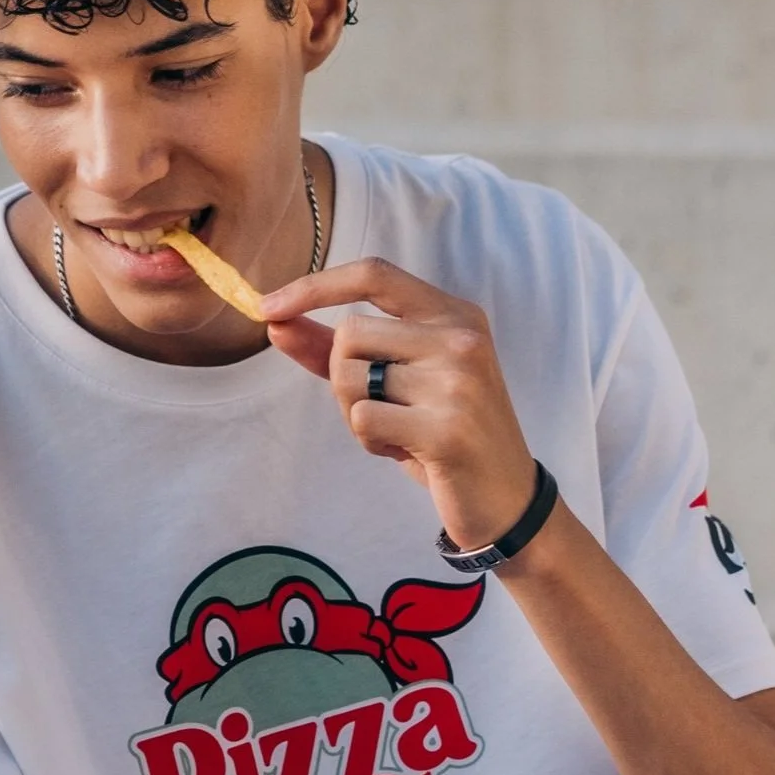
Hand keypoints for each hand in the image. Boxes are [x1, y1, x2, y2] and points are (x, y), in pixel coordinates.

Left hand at [260, 257, 544, 555]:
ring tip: (399, 431)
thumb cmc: (446, 435)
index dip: (315, 285)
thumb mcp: (400, 381)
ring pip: (350, 377)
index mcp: (455, 314)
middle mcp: (462, 338)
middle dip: (341, 377)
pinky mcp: (446, 428)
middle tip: (379, 409)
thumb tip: (275, 321)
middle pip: (351, 333)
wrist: (506, 500)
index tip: (268, 307)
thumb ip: (339, 348)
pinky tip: (406, 451)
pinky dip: (369, 440)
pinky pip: (362, 419)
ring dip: (355, 412)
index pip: (374, 274)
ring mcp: (458, 382)